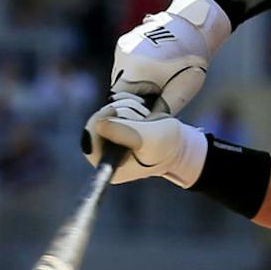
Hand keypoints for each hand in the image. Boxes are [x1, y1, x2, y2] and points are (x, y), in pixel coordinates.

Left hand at [83, 94, 206, 186]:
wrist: (180, 144)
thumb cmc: (167, 146)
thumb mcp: (149, 138)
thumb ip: (124, 132)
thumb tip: (98, 124)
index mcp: (109, 165)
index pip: (90, 139)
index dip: (99, 121)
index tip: (115, 111)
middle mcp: (105, 154)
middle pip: (95, 123)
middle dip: (117, 113)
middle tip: (138, 116)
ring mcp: (110, 141)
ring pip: (104, 113)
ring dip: (125, 108)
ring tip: (144, 117)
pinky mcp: (116, 128)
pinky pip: (112, 109)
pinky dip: (127, 104)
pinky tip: (142, 112)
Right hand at [110, 0, 229, 114]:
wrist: (194, 24)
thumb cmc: (192, 58)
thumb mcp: (181, 89)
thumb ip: (162, 110)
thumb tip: (148, 127)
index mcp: (135, 70)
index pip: (120, 104)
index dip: (128, 117)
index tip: (140, 125)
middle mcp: (123, 58)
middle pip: (119, 93)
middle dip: (132, 104)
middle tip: (151, 108)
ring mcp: (121, 48)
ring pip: (121, 80)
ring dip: (133, 89)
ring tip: (156, 86)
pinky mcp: (123, 43)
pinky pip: (124, 68)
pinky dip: (134, 76)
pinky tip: (152, 73)